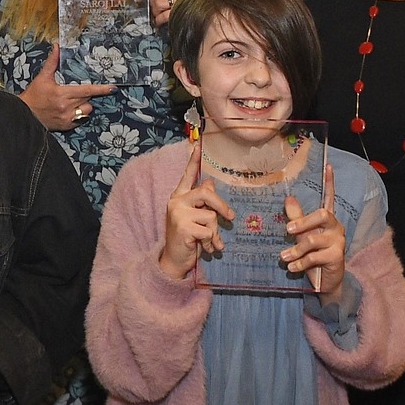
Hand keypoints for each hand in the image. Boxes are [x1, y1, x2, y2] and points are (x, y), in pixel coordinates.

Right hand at [19, 46, 113, 130]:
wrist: (23, 114)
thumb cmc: (33, 96)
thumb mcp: (42, 78)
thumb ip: (52, 62)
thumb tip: (57, 47)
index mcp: (61, 94)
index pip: (87, 90)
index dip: (101, 89)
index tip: (112, 88)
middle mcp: (66, 107)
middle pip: (88, 99)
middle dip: (86, 94)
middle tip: (75, 91)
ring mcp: (67, 118)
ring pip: (87, 110)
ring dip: (84, 105)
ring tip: (73, 102)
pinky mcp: (66, 126)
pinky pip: (81, 120)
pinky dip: (79, 114)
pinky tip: (70, 110)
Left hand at [139, 0, 189, 26]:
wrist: (207, 16)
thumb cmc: (191, 4)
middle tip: (154, 4)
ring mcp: (180, 0)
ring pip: (157, 3)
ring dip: (155, 11)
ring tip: (160, 13)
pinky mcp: (178, 13)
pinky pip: (162, 16)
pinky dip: (158, 20)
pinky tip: (160, 21)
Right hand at [161, 140, 232, 278]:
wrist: (174, 260)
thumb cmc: (187, 238)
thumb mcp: (195, 218)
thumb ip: (201, 202)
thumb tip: (210, 182)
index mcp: (179, 197)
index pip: (187, 175)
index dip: (193, 161)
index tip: (197, 144)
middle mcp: (176, 202)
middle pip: (206, 193)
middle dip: (221, 206)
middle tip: (231, 217)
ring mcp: (178, 214)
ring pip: (211, 215)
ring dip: (216, 232)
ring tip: (210, 241)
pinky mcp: (183, 227)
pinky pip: (209, 230)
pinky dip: (212, 241)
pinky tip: (206, 248)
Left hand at [281, 162, 345, 298]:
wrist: (324, 282)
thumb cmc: (312, 256)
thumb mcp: (302, 236)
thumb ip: (297, 218)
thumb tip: (288, 199)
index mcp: (326, 220)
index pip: (329, 197)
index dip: (330, 182)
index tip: (328, 165)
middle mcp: (335, 227)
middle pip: (322, 215)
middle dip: (302, 222)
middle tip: (287, 230)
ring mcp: (338, 242)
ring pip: (313, 240)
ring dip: (295, 250)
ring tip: (284, 257)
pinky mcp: (336, 257)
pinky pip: (314, 256)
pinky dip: (300, 263)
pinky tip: (291, 267)